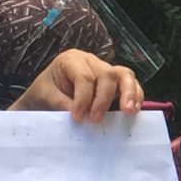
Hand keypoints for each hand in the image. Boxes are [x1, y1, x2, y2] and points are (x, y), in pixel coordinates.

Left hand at [12, 48, 142, 121]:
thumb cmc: (44, 94)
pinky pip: (131, 84)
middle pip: (107, 75)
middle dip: (103, 99)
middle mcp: (91, 61)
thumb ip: (59, 103)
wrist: (45, 99)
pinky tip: (134, 110)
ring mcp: (105, 71)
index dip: (82, 98)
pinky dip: (136, 96)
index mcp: (71, 60)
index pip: (84, 77)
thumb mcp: (44, 96)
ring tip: (128, 111)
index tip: (77, 118)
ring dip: (129, 93)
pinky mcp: (115, 84)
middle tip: (96, 120)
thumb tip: (79, 115)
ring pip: (124, 75)